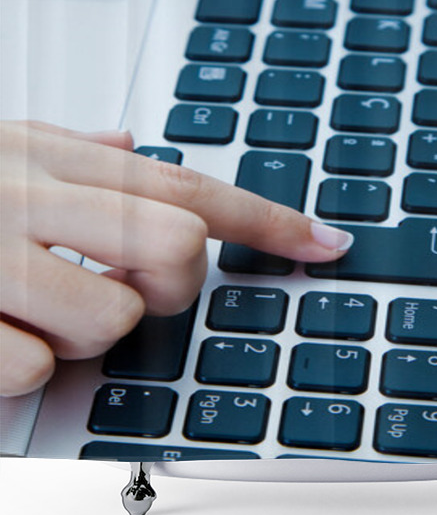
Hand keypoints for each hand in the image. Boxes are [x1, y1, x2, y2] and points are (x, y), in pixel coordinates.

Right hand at [0, 120, 352, 395]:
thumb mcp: (2, 150)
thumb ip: (71, 150)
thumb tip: (130, 146)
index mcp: (54, 160)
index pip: (188, 186)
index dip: (269, 220)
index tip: (326, 243)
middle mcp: (36, 199)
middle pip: (179, 245)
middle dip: (172, 283)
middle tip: (124, 284)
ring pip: (116, 319)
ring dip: (85, 330)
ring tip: (38, 308)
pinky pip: (40, 369)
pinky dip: (25, 364)